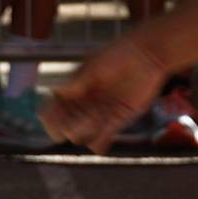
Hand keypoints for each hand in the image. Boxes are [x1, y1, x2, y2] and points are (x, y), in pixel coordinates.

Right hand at [44, 37, 166, 152]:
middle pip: (65, 127)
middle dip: (68, 127)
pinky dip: (99, 144)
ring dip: (85, 133)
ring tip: (98, 118)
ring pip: (81, 136)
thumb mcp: (94, 67)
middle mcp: (83, 104)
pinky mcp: (117, 119)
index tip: (56, 118)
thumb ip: (76, 83)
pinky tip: (102, 140)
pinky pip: (102, 140)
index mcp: (72, 90)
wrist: (147, 56)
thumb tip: (54, 92)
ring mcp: (99, 113)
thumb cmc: (119, 55)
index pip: (50, 112)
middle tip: (83, 115)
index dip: (49, 120)